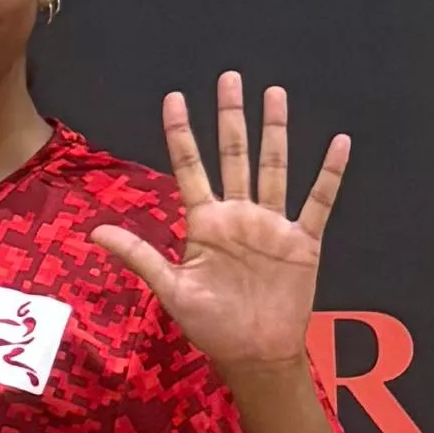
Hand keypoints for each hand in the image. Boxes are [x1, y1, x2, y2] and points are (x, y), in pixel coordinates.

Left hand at [92, 78, 350, 384]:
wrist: (254, 354)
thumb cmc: (211, 325)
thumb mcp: (170, 288)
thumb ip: (139, 254)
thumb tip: (95, 230)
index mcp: (205, 222)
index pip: (190, 166)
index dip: (181, 133)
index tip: (174, 98)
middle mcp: (239, 215)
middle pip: (234, 155)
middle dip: (231, 117)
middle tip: (228, 78)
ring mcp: (272, 225)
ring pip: (274, 166)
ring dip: (274, 131)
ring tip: (274, 93)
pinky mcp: (302, 241)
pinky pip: (318, 201)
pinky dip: (329, 173)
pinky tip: (338, 143)